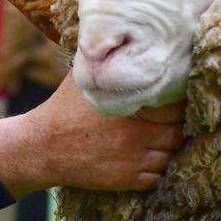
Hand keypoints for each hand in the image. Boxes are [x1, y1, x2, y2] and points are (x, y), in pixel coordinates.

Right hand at [0, 76, 184, 197]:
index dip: (176, 101)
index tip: (171, 97)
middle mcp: (136, 135)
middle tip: (169, 118)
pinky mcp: (127, 180)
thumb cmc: (63, 108)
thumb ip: (106, 64)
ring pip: (171, 155)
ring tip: (160, 136)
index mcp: (129, 108)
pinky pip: (158, 176)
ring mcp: (133, 161)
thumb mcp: (83, 78)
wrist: (42, 146)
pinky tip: (148, 155)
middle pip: (177, 132)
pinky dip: (158, 167)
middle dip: (176, 125)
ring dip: (169, 147)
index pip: (174, 105)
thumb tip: (120, 40)